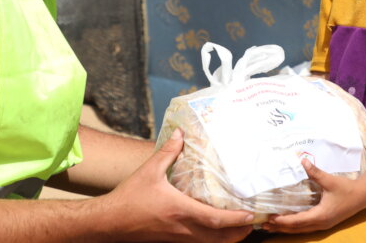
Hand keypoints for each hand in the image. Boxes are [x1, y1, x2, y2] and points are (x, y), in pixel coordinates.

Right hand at [104, 128, 254, 241]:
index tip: (251, 213)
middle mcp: (184, 229)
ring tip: (241, 227)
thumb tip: (181, 133)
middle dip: (240, 233)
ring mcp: (179, 239)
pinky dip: (214, 239)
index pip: (215, 219)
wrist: (111, 222)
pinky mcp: (173, 242)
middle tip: (254, 222)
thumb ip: (168, 152)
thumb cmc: (130, 197)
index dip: (236, 219)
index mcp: (181, 210)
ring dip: (229, 238)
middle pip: (220, 239)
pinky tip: (216, 229)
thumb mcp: (149, 171)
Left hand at [261, 160, 365, 234]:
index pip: (297, 221)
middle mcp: (320, 224)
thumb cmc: (346, 189)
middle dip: (279, 227)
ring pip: (300, 230)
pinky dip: (294, 226)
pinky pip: (305, 227)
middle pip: (296, 229)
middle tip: (263, 224)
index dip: (283, 220)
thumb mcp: (330, 180)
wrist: (362, 196)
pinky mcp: (324, 223)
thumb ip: (315, 172)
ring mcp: (322, 225)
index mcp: (320, 215)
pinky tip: (286, 223)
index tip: (270, 218)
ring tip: (270, 226)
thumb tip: (302, 161)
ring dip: (285, 228)